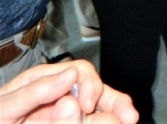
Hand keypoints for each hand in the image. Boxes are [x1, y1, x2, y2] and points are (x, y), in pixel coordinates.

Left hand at [0, 60, 138, 123]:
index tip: (87, 104)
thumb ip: (36, 91)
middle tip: (128, 116)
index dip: (89, 86)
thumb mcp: (5, 107)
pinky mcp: (67, 123)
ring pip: (97, 110)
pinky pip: (87, 121)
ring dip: (114, 113)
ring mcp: (64, 115)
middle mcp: (59, 99)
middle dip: (116, 102)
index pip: (79, 73)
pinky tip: (115, 122)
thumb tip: (70, 74)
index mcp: (44, 84)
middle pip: (97, 92)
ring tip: (127, 120)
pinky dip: (102, 120)